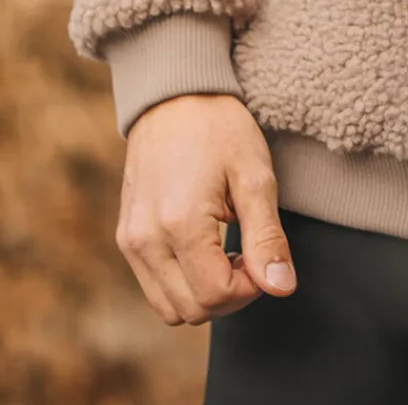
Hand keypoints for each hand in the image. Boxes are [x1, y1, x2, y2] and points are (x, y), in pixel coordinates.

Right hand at [115, 93, 295, 325]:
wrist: (175, 96)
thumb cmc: (219, 129)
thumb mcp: (255, 176)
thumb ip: (267, 237)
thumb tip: (281, 288)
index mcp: (179, 224)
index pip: (216, 296)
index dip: (251, 288)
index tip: (264, 256)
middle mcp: (145, 240)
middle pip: (191, 310)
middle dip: (230, 294)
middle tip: (250, 252)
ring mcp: (130, 241)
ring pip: (169, 308)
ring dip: (204, 294)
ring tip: (229, 251)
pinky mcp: (126, 238)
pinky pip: (154, 287)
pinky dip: (183, 283)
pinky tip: (206, 248)